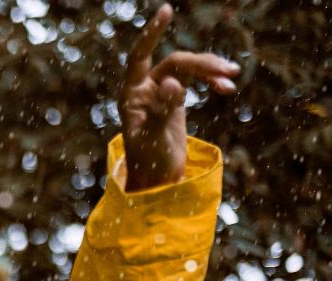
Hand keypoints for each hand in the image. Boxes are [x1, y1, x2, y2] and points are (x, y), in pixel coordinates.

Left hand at [118, 4, 238, 191]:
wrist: (158, 182)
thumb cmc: (150, 163)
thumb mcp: (155, 138)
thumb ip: (162, 110)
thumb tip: (171, 83)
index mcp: (131, 95)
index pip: (140, 56)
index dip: (152, 34)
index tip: (167, 11)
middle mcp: (143, 90)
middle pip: (174, 63)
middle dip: (200, 64)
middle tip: (227, 71)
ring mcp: (159, 93)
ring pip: (187, 69)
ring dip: (209, 70)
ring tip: (231, 76)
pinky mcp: (174, 99)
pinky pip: (194, 81)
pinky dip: (210, 82)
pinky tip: (226, 88)